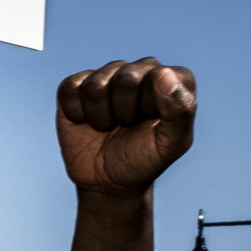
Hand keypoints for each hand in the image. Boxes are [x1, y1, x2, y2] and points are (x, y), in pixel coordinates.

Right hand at [56, 58, 196, 195]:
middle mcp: (140, 70)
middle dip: (123, 112)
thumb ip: (180, 110)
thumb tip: (165, 74)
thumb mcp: (171, 144)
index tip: (150, 124)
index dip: (149, 107)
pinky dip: (76, 113)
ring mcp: (106, 75)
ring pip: (95, 86)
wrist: (108, 181)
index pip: (156, 76)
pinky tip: (86, 122)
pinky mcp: (75, 86)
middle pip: (124, 78)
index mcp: (171, 78)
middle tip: (126, 126)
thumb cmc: (144, 159)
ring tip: (108, 126)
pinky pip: (69, 89)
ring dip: (100, 116)